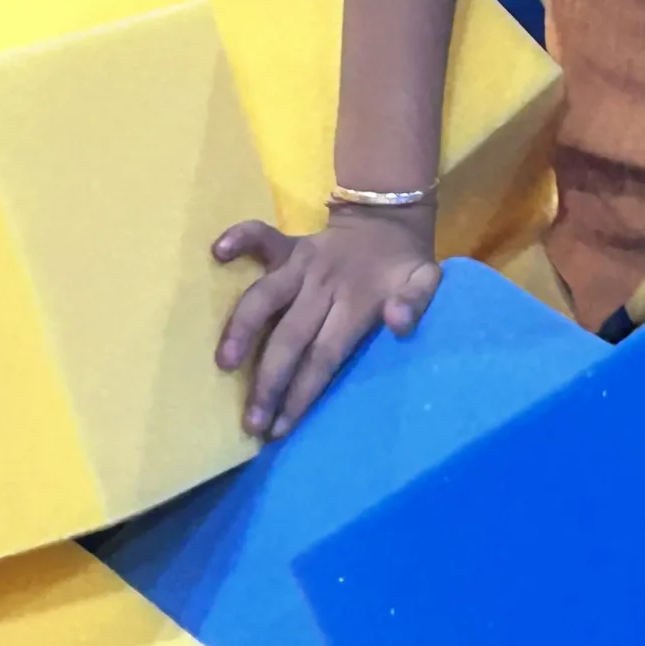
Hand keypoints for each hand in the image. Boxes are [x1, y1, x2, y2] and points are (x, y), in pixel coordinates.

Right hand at [213, 204, 441, 438]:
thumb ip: (416, 303)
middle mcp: (323, 284)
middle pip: (290, 337)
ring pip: (264, 295)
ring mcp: (302, 263)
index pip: (324, 355)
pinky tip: (218, 252)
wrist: (388, 217)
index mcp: (356, 301)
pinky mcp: (288, 245)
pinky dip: (240, 237)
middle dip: (268, 382)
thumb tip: (398, 323)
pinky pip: (261, 236)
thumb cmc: (403, 266)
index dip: (302, 392)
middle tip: (250, 421)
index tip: (281, 428)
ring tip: (223, 363)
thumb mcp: (426, 281)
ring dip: (241, 328)